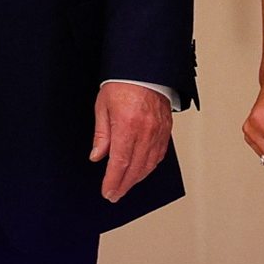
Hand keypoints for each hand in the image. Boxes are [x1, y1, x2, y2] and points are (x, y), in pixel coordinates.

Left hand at [90, 82, 172, 202]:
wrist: (145, 69)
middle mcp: (145, 131)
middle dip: (124, 185)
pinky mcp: (166, 130)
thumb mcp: (103, 107)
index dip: (113, 181)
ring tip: (126, 186)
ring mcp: (158, 132)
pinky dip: (150, 166)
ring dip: (137, 179)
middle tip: (115, 194)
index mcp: (127, 125)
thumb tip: (97, 157)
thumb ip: (101, 135)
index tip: (108, 192)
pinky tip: (142, 171)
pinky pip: (159, 155)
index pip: (120, 162)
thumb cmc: (123, 83)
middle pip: (135, 168)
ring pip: (149, 164)